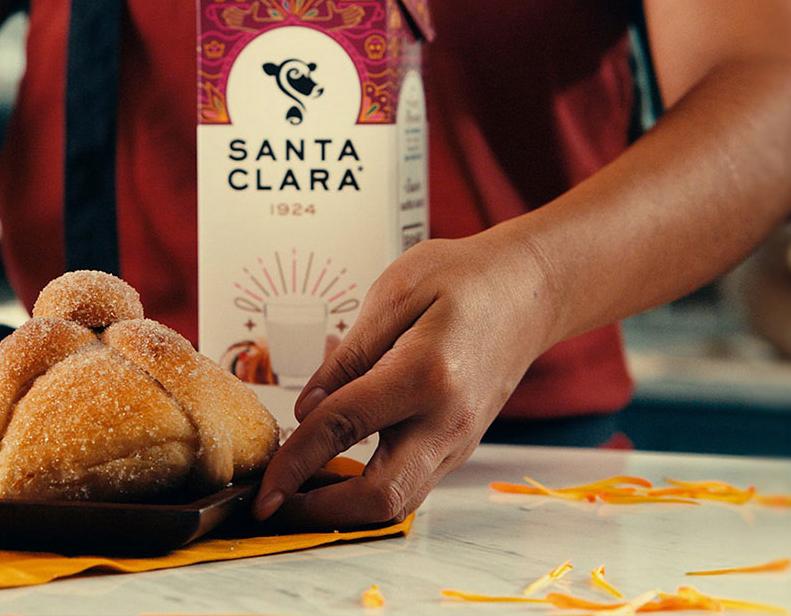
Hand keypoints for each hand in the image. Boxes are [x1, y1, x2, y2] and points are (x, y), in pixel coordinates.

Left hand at [252, 231, 555, 529]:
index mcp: (425, 375)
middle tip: (273, 504)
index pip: (343, 430)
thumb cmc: (462, 279)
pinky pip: (410, 486)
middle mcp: (447, 421)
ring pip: (399, 504)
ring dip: (343, 509)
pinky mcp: (458, 448)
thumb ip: (348, 357)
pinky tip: (331, 474)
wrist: (530, 290)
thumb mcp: (395, 294)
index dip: (293, 462)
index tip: (260, 486)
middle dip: (320, 512)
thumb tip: (306, 409)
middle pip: (382, 499)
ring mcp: (458, 442)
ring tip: (294, 492)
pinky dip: (367, 492)